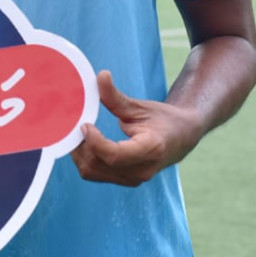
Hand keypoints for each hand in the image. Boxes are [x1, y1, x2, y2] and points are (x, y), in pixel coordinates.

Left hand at [70, 71, 204, 186]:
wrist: (180, 139)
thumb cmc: (162, 119)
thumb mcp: (140, 107)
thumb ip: (116, 97)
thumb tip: (100, 76)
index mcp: (150, 150)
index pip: (114, 155)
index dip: (94, 141)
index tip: (84, 124)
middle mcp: (142, 169)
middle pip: (98, 164)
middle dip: (81, 145)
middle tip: (74, 124)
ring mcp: (133, 179)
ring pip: (93, 172)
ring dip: (80, 153)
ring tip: (79, 132)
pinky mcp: (125, 180)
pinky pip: (96, 174)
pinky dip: (85, 158)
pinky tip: (85, 142)